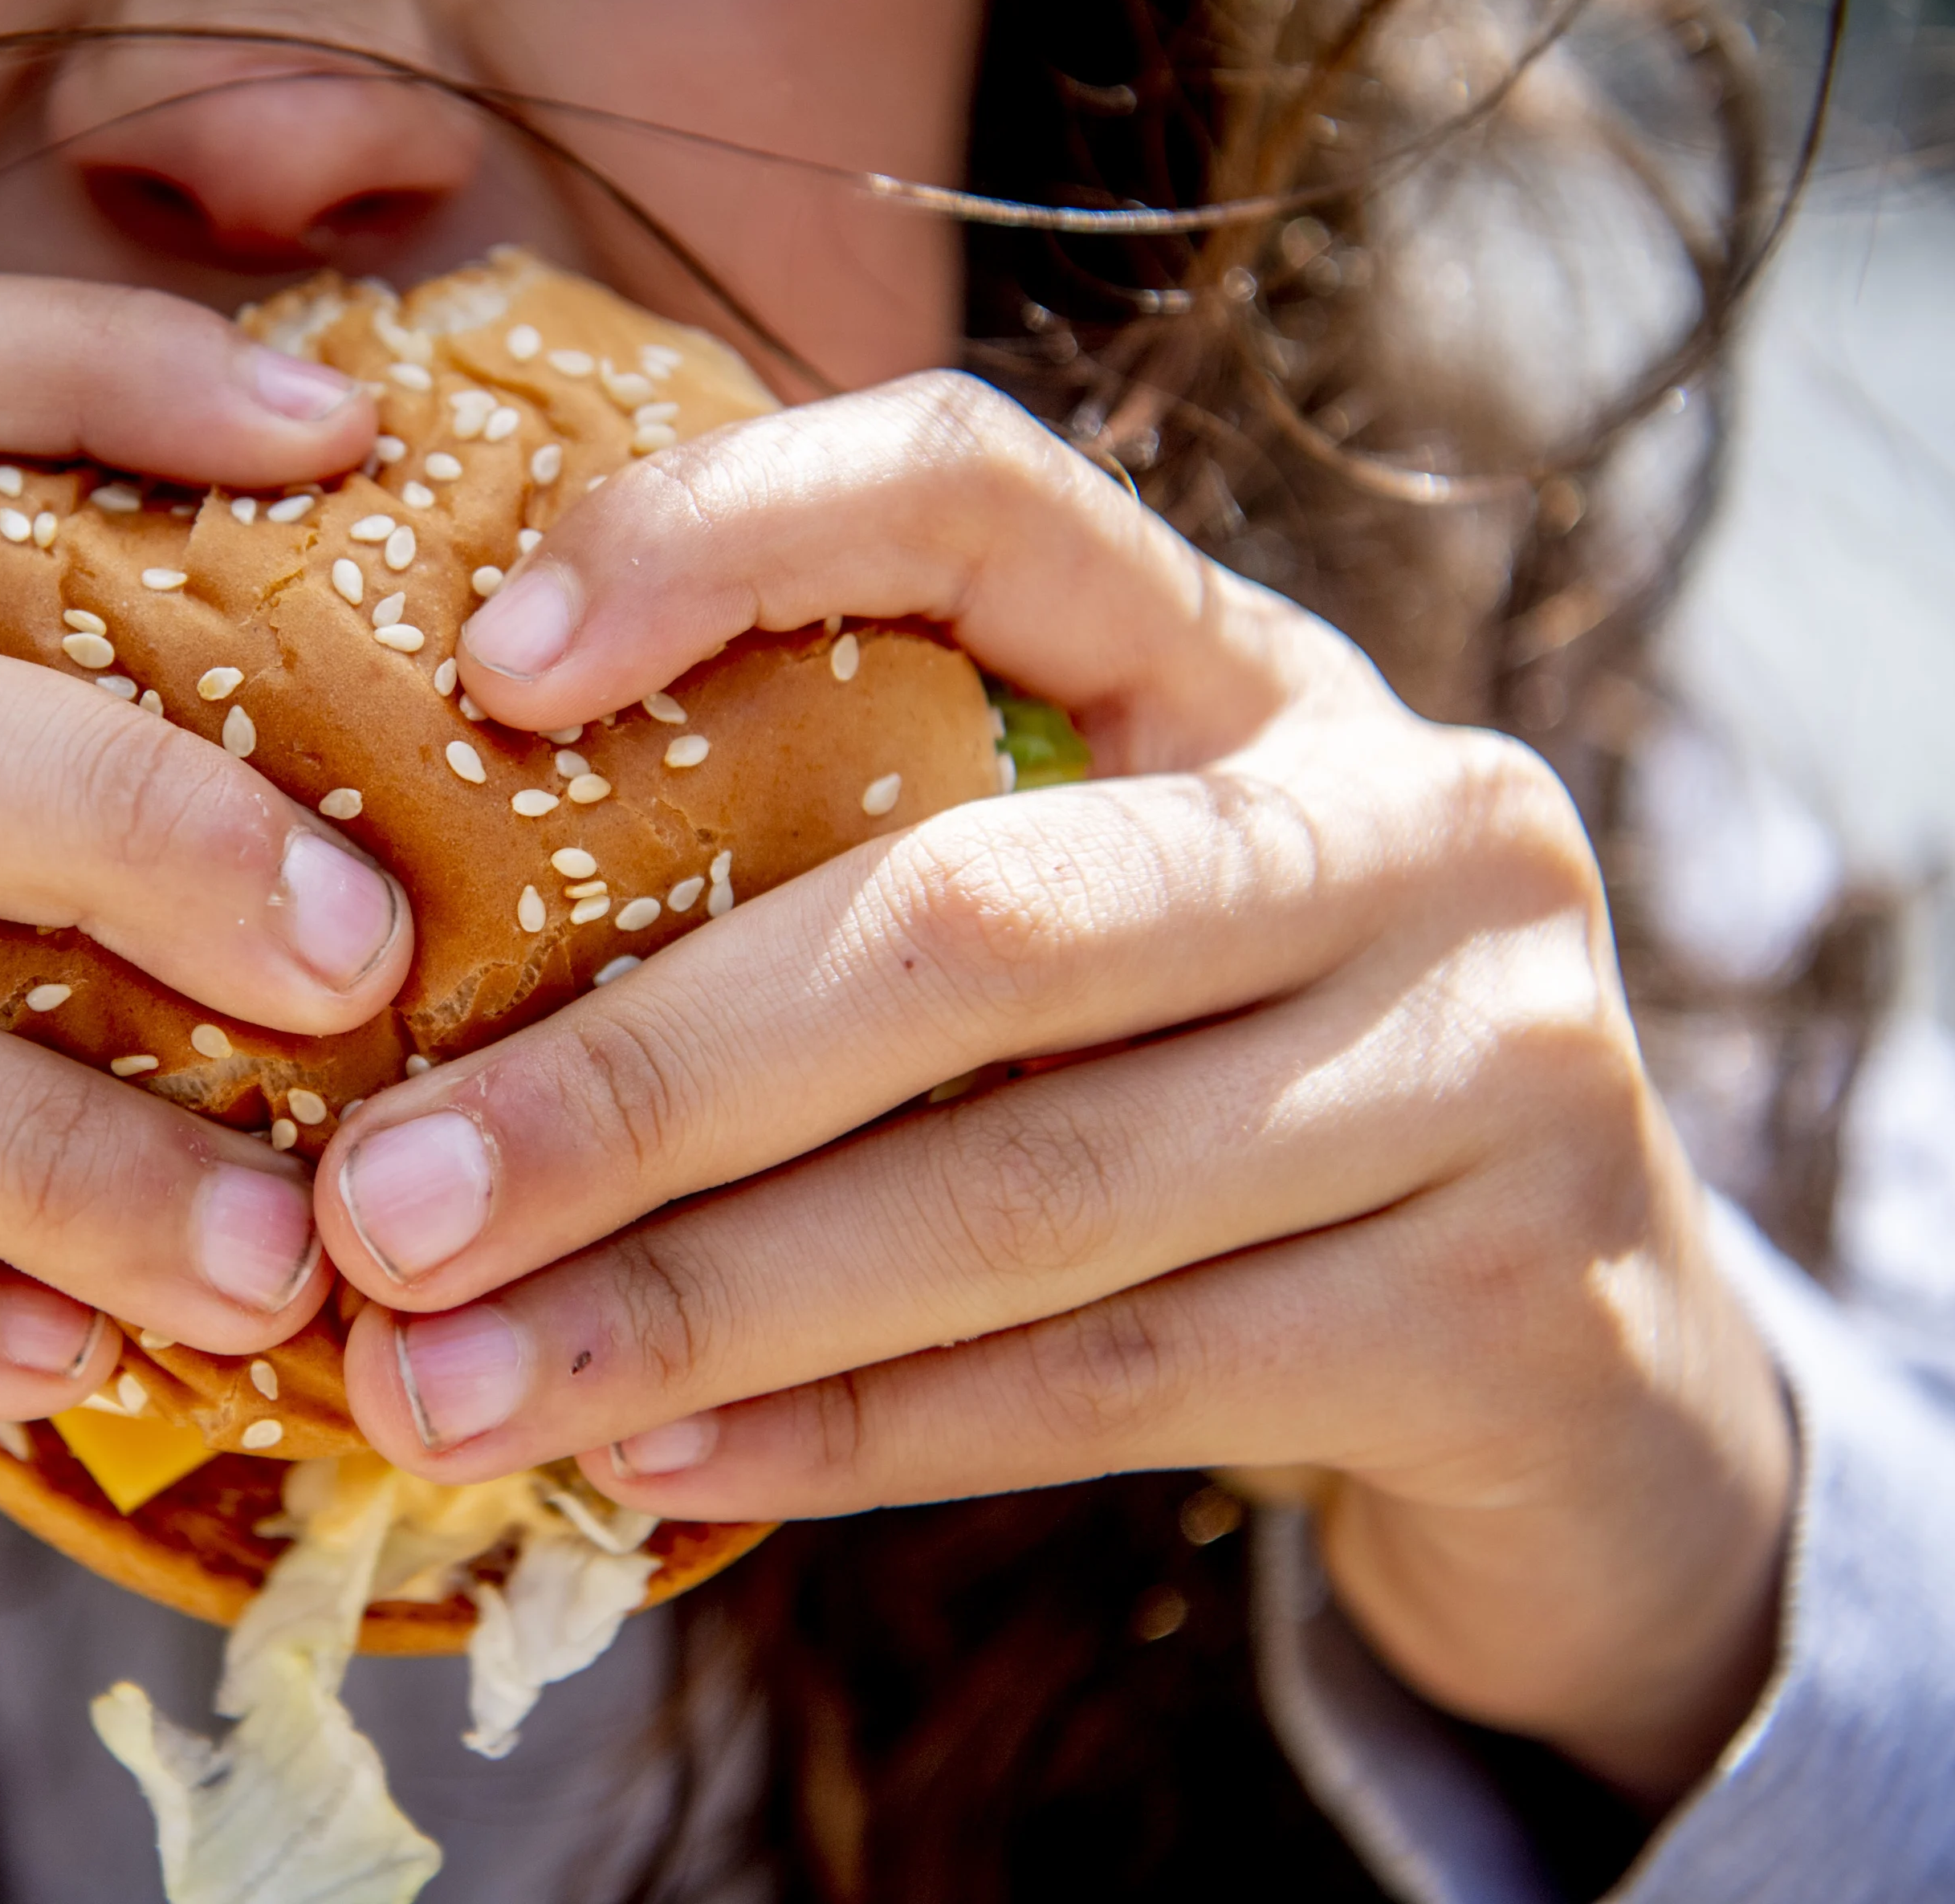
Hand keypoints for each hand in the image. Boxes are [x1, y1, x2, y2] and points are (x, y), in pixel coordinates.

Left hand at [314, 372, 1792, 1805]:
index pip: (979, 492)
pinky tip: (657, 1461)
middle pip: (966, 922)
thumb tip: (412, 1029)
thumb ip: (841, 901)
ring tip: (443, 1382)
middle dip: (630, 1084)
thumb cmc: (1214, 1086)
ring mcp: (1491, 1061)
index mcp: (1244, 662)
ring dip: (692, 1301)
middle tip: (369, 1209)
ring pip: (1022, 1187)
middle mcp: (1401, 820)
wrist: (1585, 1354)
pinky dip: (853, 1432)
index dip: (727, 539)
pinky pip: (1107, 1380)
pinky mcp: (1514, 1308)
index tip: (486, 672)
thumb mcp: (1076, 924)